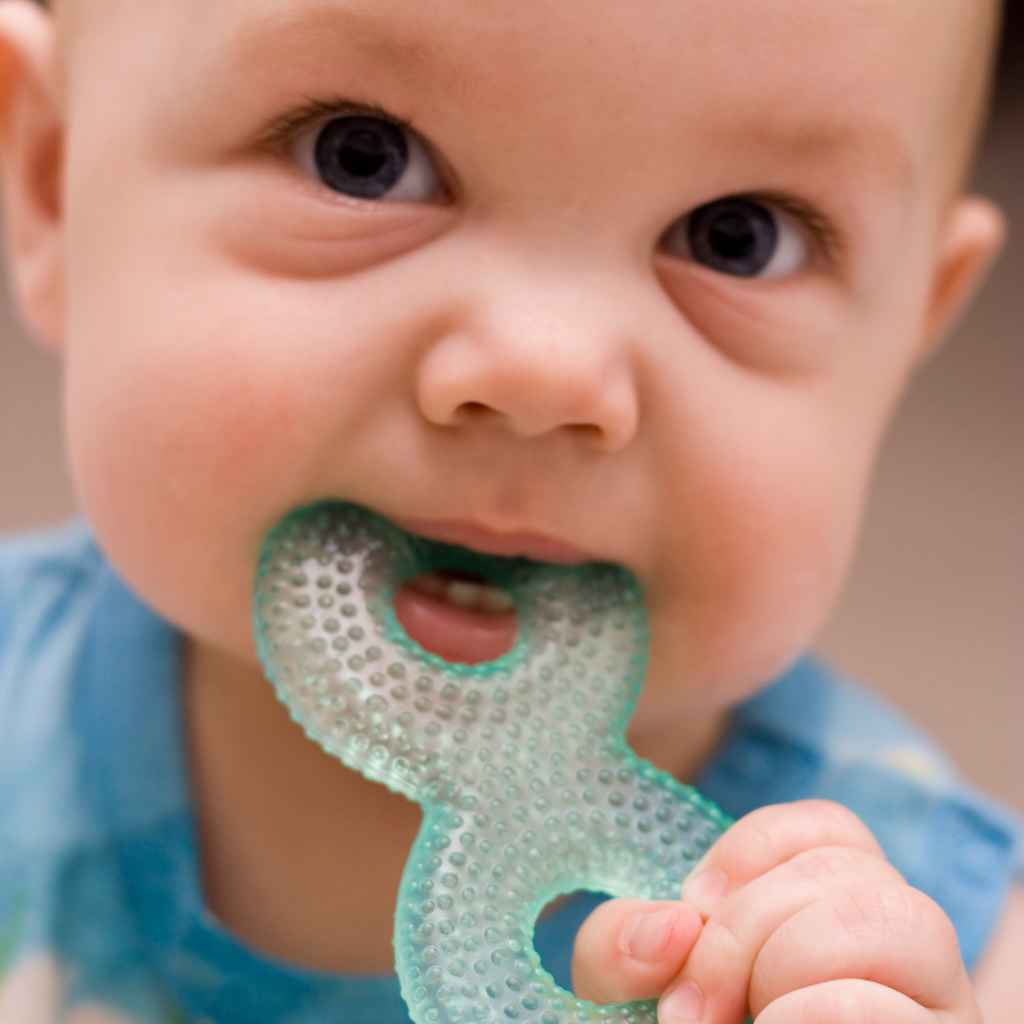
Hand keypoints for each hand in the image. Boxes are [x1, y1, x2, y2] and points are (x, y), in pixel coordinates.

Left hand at [572, 800, 980, 1022]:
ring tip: (748, 1022)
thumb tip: (670, 925)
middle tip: (695, 1003)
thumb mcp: (638, 989)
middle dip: (746, 925)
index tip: (691, 909)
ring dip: (790, 962)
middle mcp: (904, 957)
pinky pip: (880, 1006)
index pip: (833, 828)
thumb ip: (623, 944)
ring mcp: (934, 1009)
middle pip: (851, 869)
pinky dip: (810, 1013)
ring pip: (898, 919)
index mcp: (841, 914)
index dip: (751, 850)